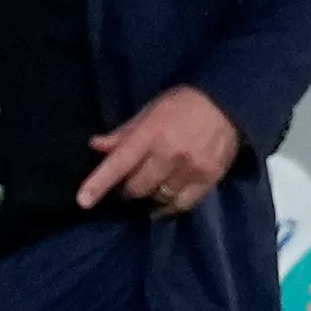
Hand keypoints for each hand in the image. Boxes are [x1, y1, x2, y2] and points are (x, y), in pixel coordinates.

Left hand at [83, 85, 241, 216]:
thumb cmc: (182, 105)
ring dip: (150, 196)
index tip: (82, 201)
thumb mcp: (150, 111)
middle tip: (131, 181)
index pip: (119, 162)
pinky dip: (169, 206)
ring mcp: (190, 169)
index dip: (99, 183)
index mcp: (151, 133)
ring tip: (152, 186)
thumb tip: (95, 146)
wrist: (227, 104)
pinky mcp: (208, 179)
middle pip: (137, 188)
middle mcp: (169, 153)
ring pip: (158, 198)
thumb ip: (124, 133)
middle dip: (128, 188)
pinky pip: (181, 205)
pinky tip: (164, 202)